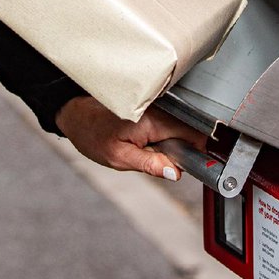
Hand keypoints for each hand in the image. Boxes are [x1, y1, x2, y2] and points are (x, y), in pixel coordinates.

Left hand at [55, 96, 206, 181]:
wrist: (76, 114)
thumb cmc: (93, 134)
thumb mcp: (119, 158)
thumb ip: (150, 164)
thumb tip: (176, 173)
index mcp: (154, 121)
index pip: (193, 134)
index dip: (201, 151)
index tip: (202, 166)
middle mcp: (159, 109)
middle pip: (190, 131)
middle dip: (186, 150)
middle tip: (168, 164)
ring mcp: (157, 105)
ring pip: (181, 128)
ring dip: (176, 144)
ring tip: (156, 153)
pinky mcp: (154, 107)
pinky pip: (171, 123)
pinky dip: (168, 136)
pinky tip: (153, 144)